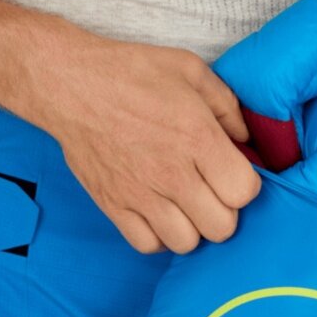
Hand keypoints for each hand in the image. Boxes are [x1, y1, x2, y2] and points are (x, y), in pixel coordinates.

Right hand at [33, 38, 259, 253]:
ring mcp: (141, 195)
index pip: (244, 192)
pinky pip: (148, 245)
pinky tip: (161, 215)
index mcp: (198, 139)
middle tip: (212, 192)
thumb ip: (228, 107)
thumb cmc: (131, 73)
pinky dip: (159, 237)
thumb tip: (247, 141)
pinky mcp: (114, 206)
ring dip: (193, 228)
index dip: (246, 185)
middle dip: (224, 211)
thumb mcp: (191, 71)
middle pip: (221, 227)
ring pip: (187, 243)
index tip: (233, 173)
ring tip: (186, 206)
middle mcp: (172, 174)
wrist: (69, 84)